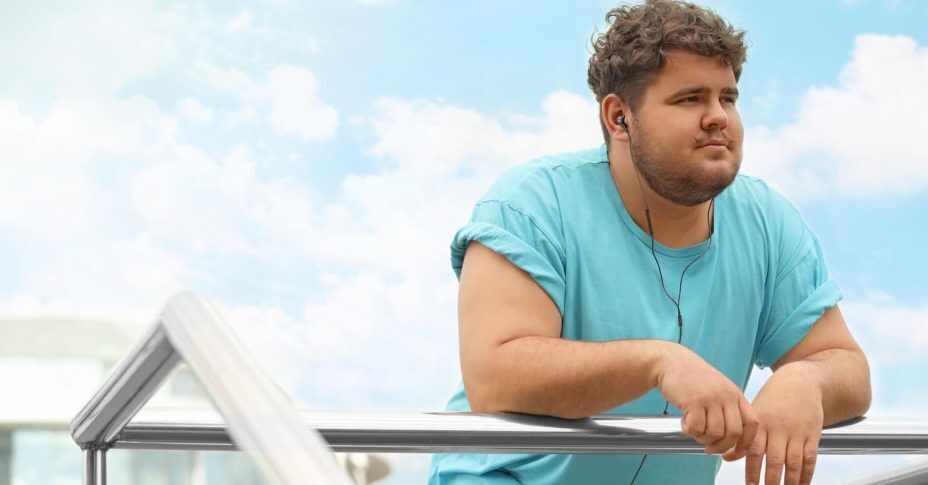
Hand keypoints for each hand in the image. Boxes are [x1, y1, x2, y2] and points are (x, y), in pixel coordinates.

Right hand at [656, 344, 758, 454]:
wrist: (672, 362)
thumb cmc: (693, 379)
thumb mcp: (718, 389)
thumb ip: (728, 409)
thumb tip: (731, 440)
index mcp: (736, 394)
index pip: (751, 424)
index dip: (745, 443)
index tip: (734, 452)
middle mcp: (726, 396)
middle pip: (733, 433)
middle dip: (721, 447)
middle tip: (709, 449)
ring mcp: (710, 398)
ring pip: (714, 433)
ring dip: (702, 439)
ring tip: (694, 431)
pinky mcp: (693, 401)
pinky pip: (696, 428)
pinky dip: (689, 431)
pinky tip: (685, 424)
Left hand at [722, 365, 823, 484]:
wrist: (800, 382)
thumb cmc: (772, 399)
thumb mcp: (755, 412)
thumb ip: (743, 436)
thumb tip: (726, 457)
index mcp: (760, 422)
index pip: (753, 449)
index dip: (751, 469)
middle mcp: (778, 427)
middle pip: (774, 459)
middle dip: (770, 480)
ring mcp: (797, 431)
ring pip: (793, 462)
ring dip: (789, 482)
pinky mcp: (813, 434)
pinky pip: (810, 458)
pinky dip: (807, 475)